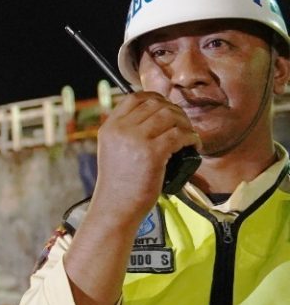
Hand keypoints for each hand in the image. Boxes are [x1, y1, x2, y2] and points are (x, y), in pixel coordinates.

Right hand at [94, 91, 199, 221]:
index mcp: (110, 127)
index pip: (134, 98)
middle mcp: (121, 129)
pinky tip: (194, 146)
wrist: (116, 206)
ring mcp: (135, 140)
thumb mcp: (113, 149)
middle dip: (174, 111)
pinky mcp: (152, 153)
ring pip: (169, 116)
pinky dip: (192, 138)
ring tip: (189, 136)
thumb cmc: (119, 182)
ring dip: (185, 123)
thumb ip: (126, 131)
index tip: (167, 109)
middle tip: (183, 125)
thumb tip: (155, 116)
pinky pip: (179, 135)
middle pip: (155, 104)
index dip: (155, 99)